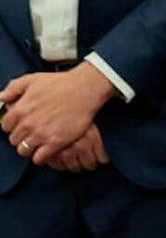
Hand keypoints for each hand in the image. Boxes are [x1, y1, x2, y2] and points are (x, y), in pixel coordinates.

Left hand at [0, 63, 117, 164]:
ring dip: (29, 147)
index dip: (13, 125)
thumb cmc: (60, 83)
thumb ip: (13, 88)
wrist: (85, 89)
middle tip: (32, 131)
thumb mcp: (32, 79)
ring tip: (38, 141)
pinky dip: (40, 156)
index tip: (22, 124)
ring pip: (23, 151)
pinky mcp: (55, 143)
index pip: (5, 126)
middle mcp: (28, 124)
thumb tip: (1, 98)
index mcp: (20, 110)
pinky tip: (46, 148)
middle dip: (21, 136)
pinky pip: (38, 158)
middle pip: (14, 140)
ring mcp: (41, 135)